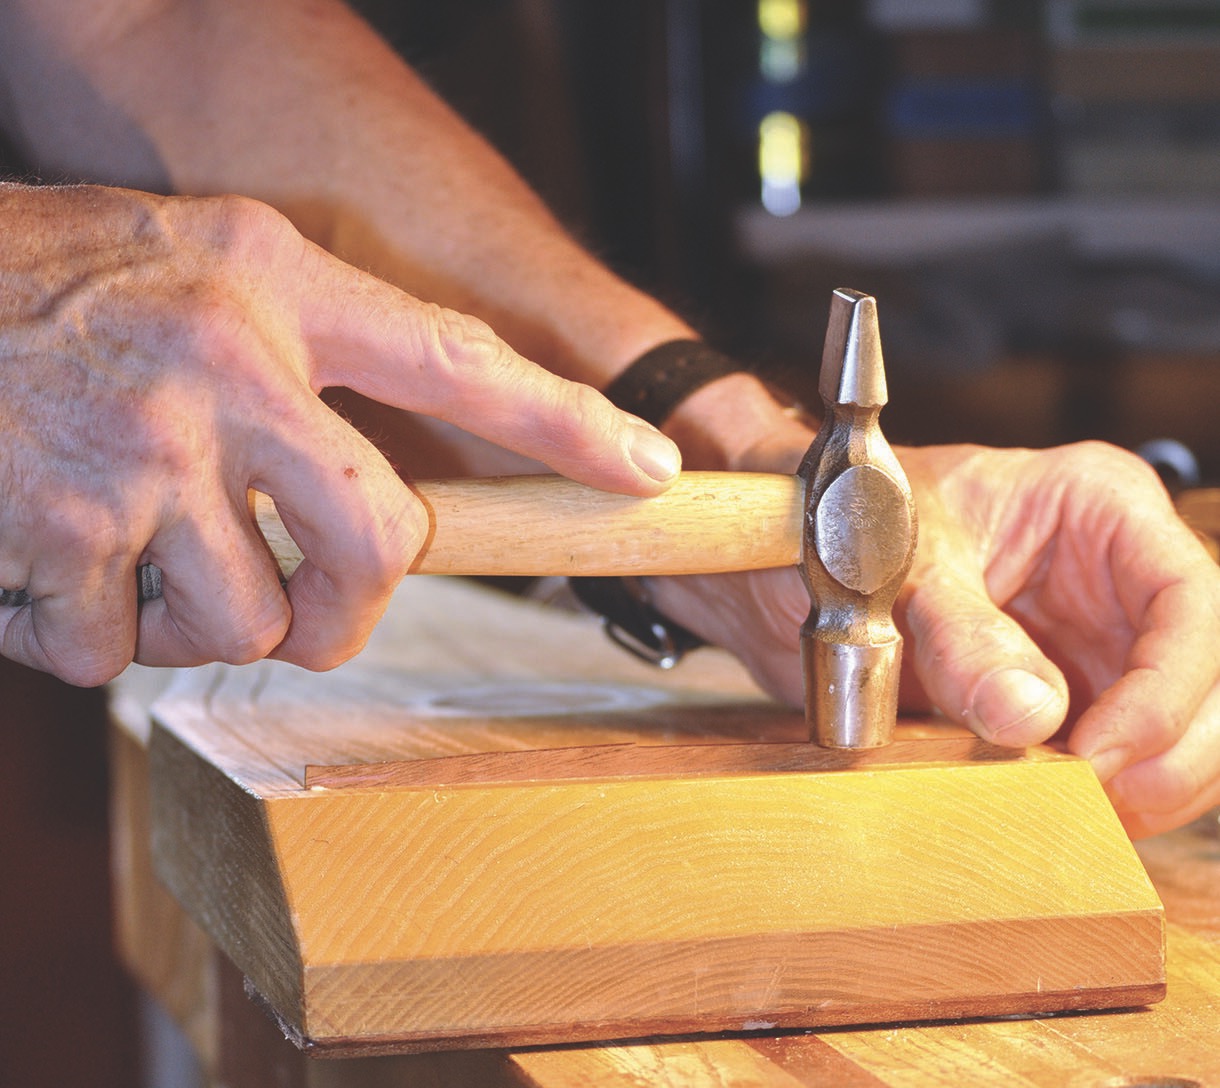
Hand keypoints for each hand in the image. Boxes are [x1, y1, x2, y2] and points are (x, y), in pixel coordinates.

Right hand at [0, 183, 678, 683]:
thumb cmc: (52, 285)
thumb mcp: (199, 267)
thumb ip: (299, 352)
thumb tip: (378, 491)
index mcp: (275, 284)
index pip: (457, 358)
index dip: (564, 423)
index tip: (646, 472)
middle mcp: (229, 364)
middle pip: (380, 539)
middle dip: (354, 603)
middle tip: (313, 607)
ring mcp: (149, 452)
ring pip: (251, 619)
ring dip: (201, 621)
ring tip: (140, 562)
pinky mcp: (68, 532)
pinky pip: (120, 655)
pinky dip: (87, 638)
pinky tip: (49, 570)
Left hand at [650, 438, 1219, 838]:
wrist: (797, 561)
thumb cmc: (849, 529)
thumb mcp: (897, 569)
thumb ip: (959, 638)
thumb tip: (1029, 715)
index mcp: (1097, 508)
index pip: (1189, 601)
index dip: (1168, 688)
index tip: (1104, 754)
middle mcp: (1118, 579)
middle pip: (1211, 678)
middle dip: (1172, 753)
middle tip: (1099, 805)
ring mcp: (1104, 645)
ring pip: (1185, 733)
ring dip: (1147, 787)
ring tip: (1070, 814)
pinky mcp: (1076, 702)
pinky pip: (1123, 761)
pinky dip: (1106, 799)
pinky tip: (1059, 816)